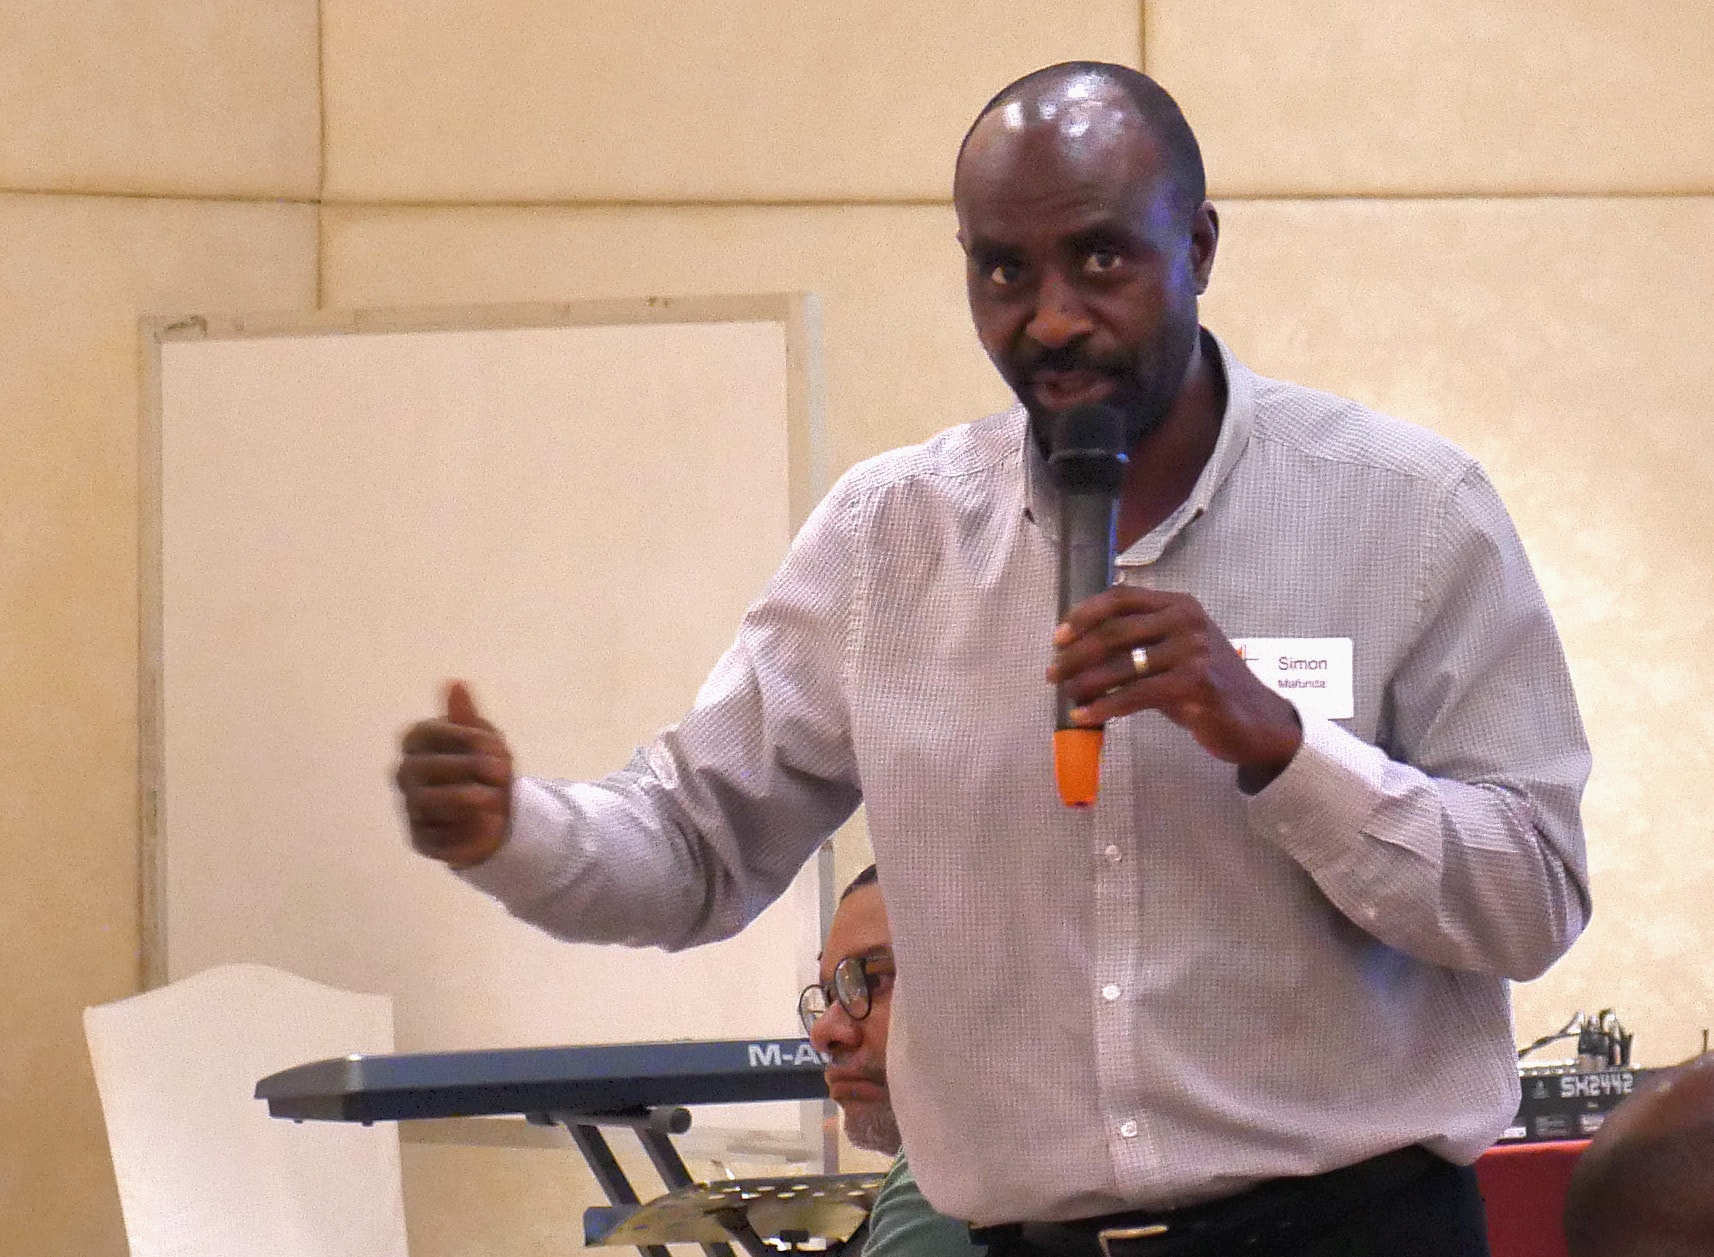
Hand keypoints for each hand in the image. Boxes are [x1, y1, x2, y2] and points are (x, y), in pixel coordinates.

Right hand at [395, 680, 513, 867]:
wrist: (498, 812)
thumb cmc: (485, 768)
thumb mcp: (485, 740)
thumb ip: (468, 716)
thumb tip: (456, 684)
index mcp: (417, 741)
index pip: (429, 732)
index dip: (464, 738)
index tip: (496, 745)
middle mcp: (406, 773)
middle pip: (429, 767)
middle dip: (470, 768)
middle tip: (502, 773)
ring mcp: (410, 807)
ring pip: (430, 802)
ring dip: (469, 799)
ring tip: (497, 799)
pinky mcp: (421, 839)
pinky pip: (440, 836)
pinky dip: (470, 829)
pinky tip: (491, 822)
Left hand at [1046, 587, 1302, 788]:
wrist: (1256, 721)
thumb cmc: (1207, 688)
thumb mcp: (1174, 654)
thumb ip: (1138, 645)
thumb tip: (1079, 651)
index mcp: (1180, 605)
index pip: (1122, 597)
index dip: (1085, 614)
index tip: (1059, 638)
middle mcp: (1187, 621)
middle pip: (1116, 630)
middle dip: (1077, 654)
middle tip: (1053, 673)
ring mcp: (1193, 650)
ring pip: (1122, 664)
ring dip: (1085, 681)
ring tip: (1065, 694)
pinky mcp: (1194, 683)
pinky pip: (1135, 694)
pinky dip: (1104, 706)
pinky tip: (1085, 716)